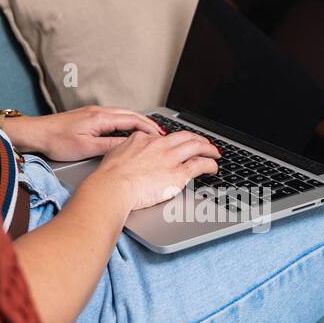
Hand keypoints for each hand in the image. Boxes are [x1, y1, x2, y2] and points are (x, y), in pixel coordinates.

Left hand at [2, 105, 163, 161]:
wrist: (37, 133)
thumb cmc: (57, 141)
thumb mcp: (86, 148)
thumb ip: (110, 146)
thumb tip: (129, 147)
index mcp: (101, 117)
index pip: (132, 120)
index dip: (149, 128)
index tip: (160, 136)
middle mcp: (99, 111)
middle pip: (130, 115)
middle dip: (147, 123)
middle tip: (160, 133)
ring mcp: (93, 113)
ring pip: (122, 115)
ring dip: (137, 122)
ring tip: (148, 133)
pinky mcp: (88, 116)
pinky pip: (113, 117)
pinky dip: (125, 123)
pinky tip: (127, 131)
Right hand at [83, 129, 220, 212]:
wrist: (113, 186)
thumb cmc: (109, 176)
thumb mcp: (115, 154)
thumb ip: (126, 151)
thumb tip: (127, 154)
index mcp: (142, 138)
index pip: (163, 137)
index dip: (173, 141)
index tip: (176, 145)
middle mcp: (158, 144)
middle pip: (184, 136)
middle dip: (196, 138)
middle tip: (203, 142)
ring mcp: (170, 157)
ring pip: (196, 146)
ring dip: (209, 148)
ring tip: (214, 152)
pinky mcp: (178, 173)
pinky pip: (200, 164)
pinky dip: (210, 163)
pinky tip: (213, 166)